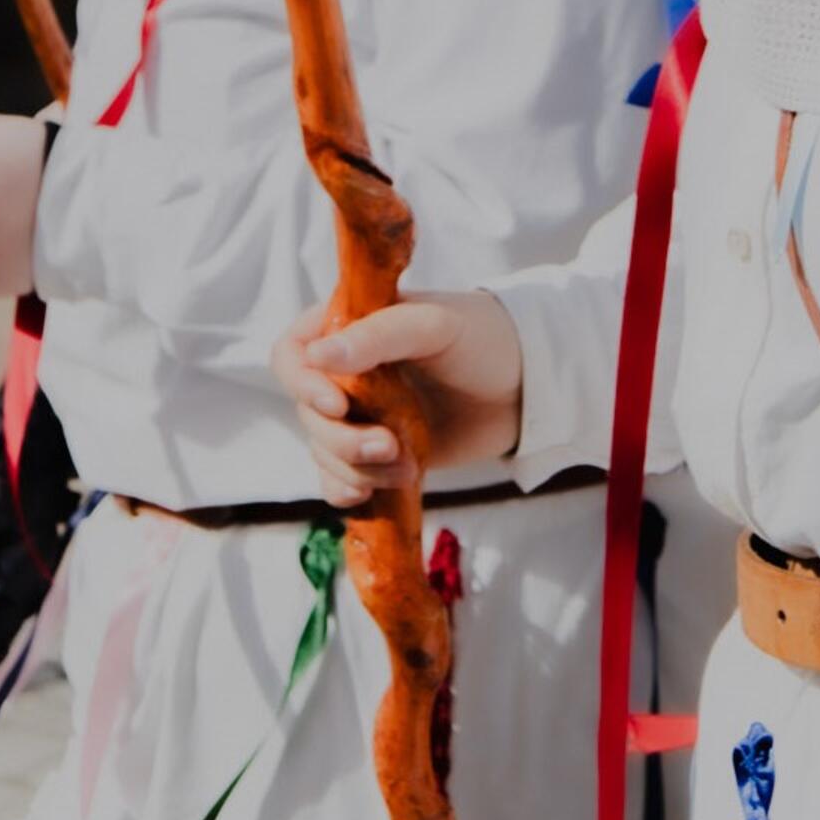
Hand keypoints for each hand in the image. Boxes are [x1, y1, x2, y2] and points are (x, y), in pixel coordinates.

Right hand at [271, 291, 523, 510]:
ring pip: (322, 452)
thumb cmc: (484, 339)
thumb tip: (317, 355)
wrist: (528, 389)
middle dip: (341, 439)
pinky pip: (339, 480)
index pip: (291, 354)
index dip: (302, 384)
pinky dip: (349, 490)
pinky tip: (371, 494)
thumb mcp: (437, 326)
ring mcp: (361, 414)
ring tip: (404, 467)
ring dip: (355, 468)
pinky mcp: (377, 453)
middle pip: (305, 414)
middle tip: (388, 446)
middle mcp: (346, 371)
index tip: (339, 405)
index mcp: (350, 326)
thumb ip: (380, 335)